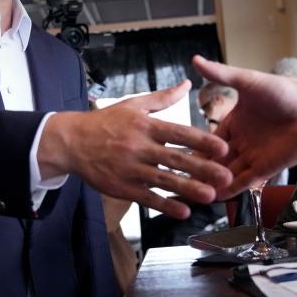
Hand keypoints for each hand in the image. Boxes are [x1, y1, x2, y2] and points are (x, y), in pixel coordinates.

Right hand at [40, 81, 231, 218]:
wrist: (71, 142)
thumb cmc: (104, 122)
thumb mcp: (133, 105)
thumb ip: (162, 98)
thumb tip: (187, 84)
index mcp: (145, 126)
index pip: (179, 133)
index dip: (202, 141)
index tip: (223, 148)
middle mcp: (139, 147)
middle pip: (175, 159)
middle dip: (202, 168)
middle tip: (225, 176)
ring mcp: (130, 169)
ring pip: (163, 180)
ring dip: (188, 189)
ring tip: (210, 196)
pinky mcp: (122, 187)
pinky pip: (147, 197)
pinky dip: (165, 205)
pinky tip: (183, 211)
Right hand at [192, 55, 296, 198]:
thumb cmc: (285, 92)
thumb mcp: (248, 81)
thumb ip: (221, 75)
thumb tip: (196, 59)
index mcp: (235, 121)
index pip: (209, 138)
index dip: (195, 146)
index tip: (176, 154)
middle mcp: (242, 141)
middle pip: (216, 159)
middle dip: (200, 169)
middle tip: (179, 178)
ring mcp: (253, 156)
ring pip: (227, 173)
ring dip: (212, 182)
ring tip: (191, 192)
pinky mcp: (266, 169)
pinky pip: (244, 182)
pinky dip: (230, 190)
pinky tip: (215, 197)